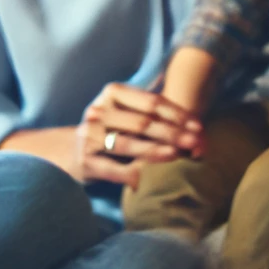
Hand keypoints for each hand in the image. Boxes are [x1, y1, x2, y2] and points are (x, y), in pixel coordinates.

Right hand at [77, 82, 203, 185]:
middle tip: (195, 142)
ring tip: (177, 154)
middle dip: (172, 133)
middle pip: (142, 123)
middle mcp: (98, 112)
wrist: (71, 150)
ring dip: (154, 150)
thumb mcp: (124, 108)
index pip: (150, 102)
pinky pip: (112, 169)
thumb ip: (149, 103)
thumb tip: (178, 89)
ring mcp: (90, 137)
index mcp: (112, 94)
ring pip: (127, 143)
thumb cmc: (110, 128)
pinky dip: (130, 174)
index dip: (176, 113)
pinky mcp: (86, 161)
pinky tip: (146, 179)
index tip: (197, 125)